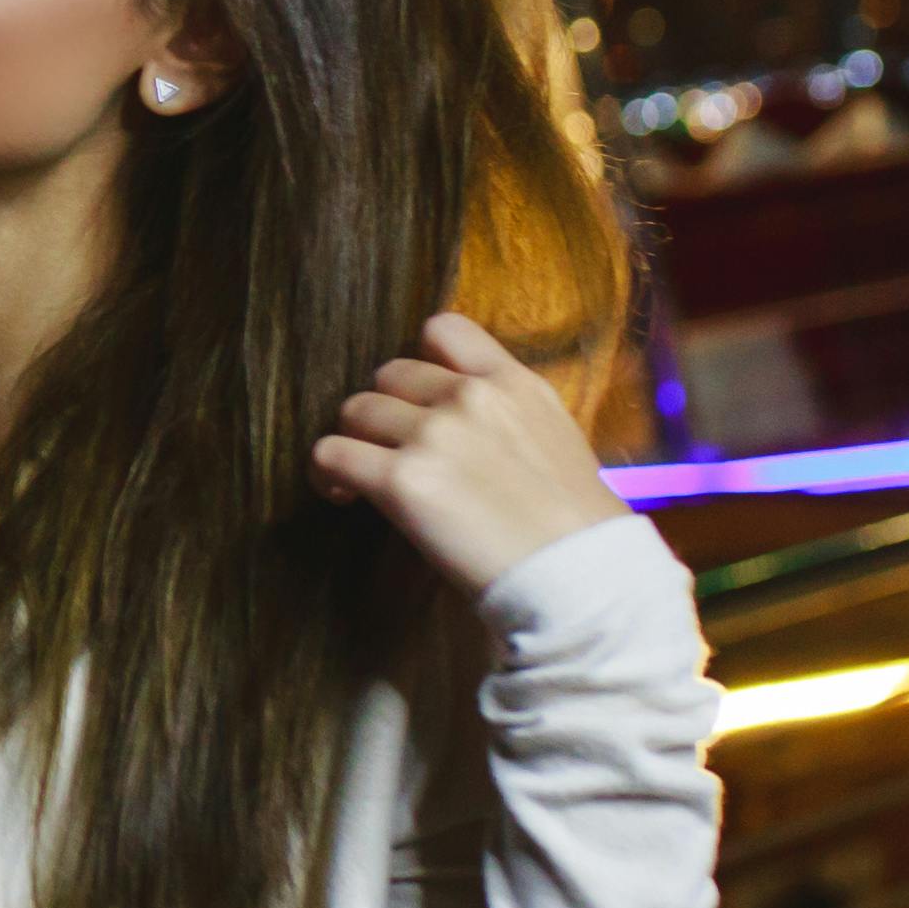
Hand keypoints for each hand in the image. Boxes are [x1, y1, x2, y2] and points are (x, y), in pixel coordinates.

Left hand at [310, 310, 631, 596]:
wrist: (582, 578)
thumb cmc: (576, 528)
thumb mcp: (555, 441)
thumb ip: (506, 417)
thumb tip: (463, 424)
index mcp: (513, 383)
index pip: (443, 329)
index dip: (419, 360)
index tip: (417, 396)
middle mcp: (470, 397)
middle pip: (389, 374)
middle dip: (385, 410)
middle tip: (388, 449)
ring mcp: (433, 434)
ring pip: (356, 410)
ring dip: (353, 440)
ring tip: (358, 476)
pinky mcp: (402, 480)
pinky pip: (332, 454)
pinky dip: (326, 473)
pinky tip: (342, 495)